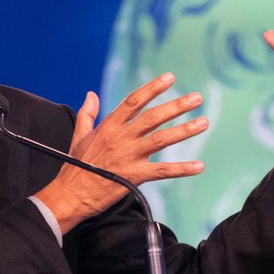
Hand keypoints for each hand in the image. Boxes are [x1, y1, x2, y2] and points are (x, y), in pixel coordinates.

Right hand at [34, 73, 207, 232]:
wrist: (70, 195)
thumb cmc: (75, 166)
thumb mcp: (79, 135)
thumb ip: (87, 113)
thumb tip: (91, 94)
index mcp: (108, 126)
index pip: (133, 101)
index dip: (152, 88)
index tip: (169, 77)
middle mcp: (121, 138)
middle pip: (153, 117)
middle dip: (176, 106)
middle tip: (197, 98)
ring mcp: (128, 156)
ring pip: (161, 139)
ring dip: (184, 131)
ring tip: (203, 123)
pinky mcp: (133, 176)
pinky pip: (162, 171)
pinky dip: (182, 169)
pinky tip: (198, 166)